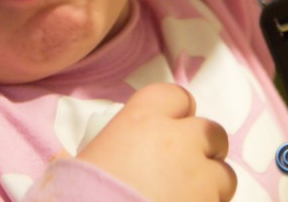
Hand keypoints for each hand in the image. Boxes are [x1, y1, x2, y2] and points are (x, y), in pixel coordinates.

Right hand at [76, 83, 236, 200]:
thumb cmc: (81, 195)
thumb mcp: (75, 168)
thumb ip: (85, 156)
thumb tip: (62, 157)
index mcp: (142, 119)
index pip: (176, 96)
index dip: (176, 114)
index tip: (169, 129)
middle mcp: (178, 139)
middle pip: (210, 130)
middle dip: (203, 148)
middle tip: (185, 168)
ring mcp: (201, 175)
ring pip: (225, 172)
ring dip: (211, 184)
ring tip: (188, 198)